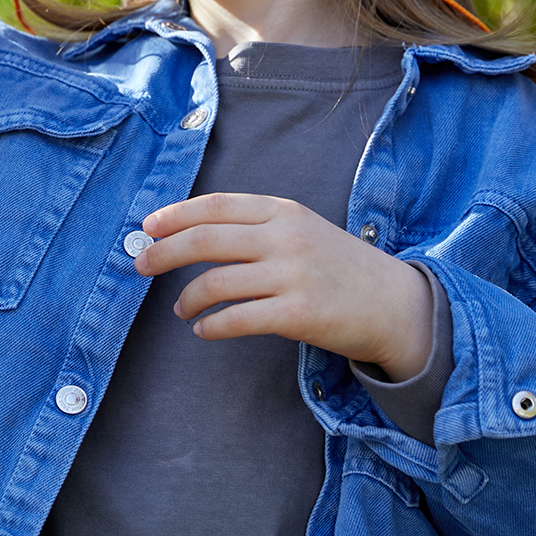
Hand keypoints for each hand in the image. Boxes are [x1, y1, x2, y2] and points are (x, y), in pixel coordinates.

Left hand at [134, 194, 434, 374]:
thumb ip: (257, 227)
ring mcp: (293, 274)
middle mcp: (286, 237)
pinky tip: (203, 330)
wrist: (395, 304)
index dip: (174, 215)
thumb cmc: (340, 268)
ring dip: (187, 298)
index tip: (147, 227)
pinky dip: (210, 325)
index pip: (215, 206)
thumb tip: (193, 233)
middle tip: (140, 265)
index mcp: (283, 211)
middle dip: (164, 252)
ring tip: (181, 309)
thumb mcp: (302, 230)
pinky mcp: (299, 313)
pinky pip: (237, 318)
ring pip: (216, 282)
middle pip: (205, 239)